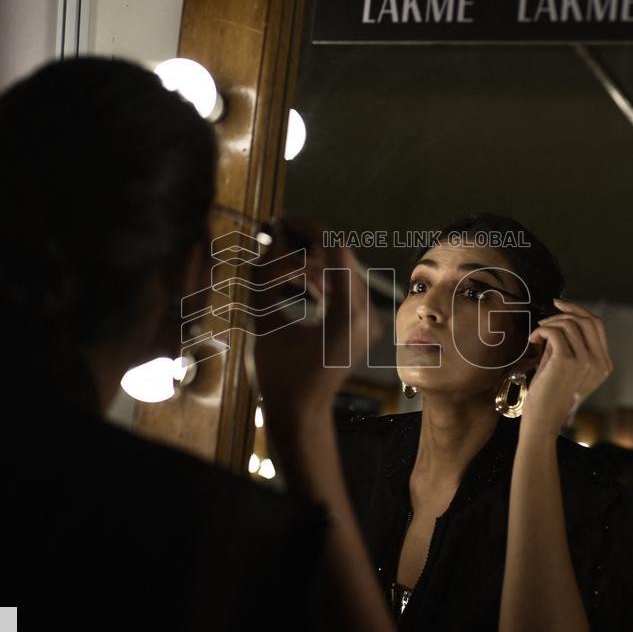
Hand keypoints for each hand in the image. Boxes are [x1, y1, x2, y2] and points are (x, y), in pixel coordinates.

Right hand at [246, 216, 379, 430]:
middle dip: (308, 241)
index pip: (334, 254)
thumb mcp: (264, 326)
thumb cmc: (280, 377)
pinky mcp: (362, 324)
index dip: (308, 229)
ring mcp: (368, 321)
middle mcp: (366, 316)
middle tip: (277, 231)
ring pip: (344, 270)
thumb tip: (266, 241)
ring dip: (313, 258)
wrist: (301, 413)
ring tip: (281, 251)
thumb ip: (264, 281)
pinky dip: (322, 276)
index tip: (283, 218)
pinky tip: (297, 273)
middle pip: (341, 258)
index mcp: (347, 317)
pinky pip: (346, 287)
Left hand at [521, 299, 612, 435]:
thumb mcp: (565, 367)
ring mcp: (586, 362)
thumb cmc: (549, 397)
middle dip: (564, 312)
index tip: (560, 304)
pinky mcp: (567, 362)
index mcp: (603, 364)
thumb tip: (559, 320)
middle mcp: (599, 363)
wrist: (543, 421)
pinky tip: (533, 340)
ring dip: (548, 324)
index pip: (597, 325)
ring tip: (536, 336)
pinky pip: (555, 332)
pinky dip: (541, 331)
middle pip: (587, 320)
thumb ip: (567, 345)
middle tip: (544, 319)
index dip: (578, 310)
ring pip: (569, 324)